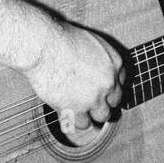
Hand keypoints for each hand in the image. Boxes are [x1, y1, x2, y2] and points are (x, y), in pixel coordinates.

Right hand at [24, 20, 124, 136]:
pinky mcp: (78, 109)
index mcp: (115, 62)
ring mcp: (95, 97)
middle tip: (88, 100)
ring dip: (91, 113)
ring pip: (102, 115)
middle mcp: (109, 82)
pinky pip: (83, 124)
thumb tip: (91, 69)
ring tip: (78, 109)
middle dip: (102, 101)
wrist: (44, 46)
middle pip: (114, 101)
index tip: (99, 89)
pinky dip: (75, 120)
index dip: (108, 87)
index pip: (119, 83)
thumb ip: (96, 59)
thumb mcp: (88, 43)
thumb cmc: (58, 38)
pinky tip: (67, 113)